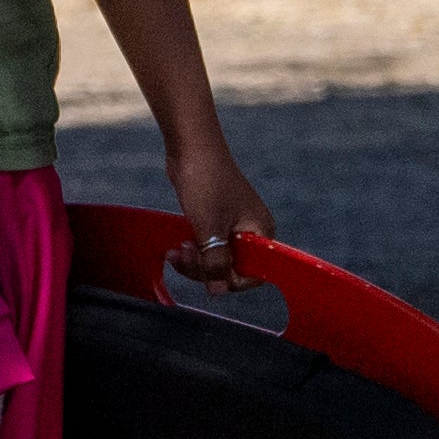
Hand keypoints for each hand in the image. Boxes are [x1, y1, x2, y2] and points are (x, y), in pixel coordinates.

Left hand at [164, 144, 276, 290]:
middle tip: (184, 256)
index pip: (252, 274)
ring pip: (217, 259)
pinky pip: (209, 246)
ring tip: (177, 251)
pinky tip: (179, 246)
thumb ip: (216, 263)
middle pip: (232, 269)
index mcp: (260, 233)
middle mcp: (252, 231)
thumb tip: (218, 291)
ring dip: (196, 261)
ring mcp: (235, 226)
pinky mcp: (219, 220)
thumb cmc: (206, 182)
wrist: (192, 148)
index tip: (206, 272)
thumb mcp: (209, 229)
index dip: (227, 279)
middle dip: (205, 269)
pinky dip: (194, 250)